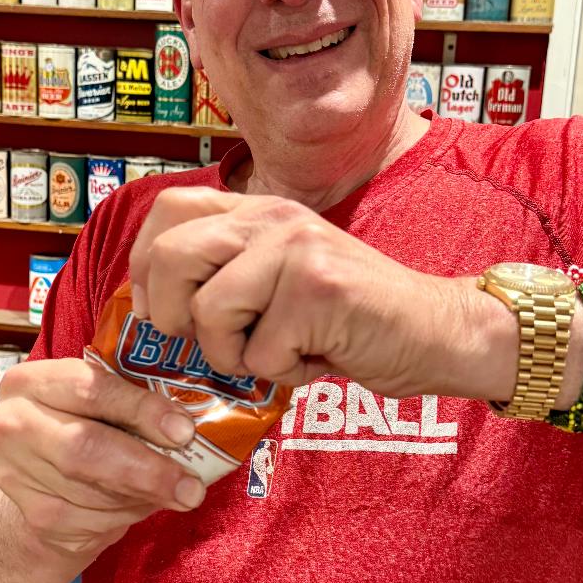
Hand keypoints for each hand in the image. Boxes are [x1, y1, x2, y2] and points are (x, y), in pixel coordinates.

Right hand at [0, 357, 205, 556]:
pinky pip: (91, 520)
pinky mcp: (33, 514)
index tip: (184, 431)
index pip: (91, 388)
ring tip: (177, 492)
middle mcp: (11, 423)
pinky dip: (128, 514)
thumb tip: (192, 425)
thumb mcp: (99, 401)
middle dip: (146, 469)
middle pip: (85, 447)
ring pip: (92, 491)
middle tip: (192, 487)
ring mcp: (15, 473)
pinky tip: (144, 504)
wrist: (37, 477)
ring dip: (144, 495)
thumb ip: (133, 401)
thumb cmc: (84, 424)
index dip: (141, 409)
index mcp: (32, 380)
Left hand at [128, 186, 453, 395]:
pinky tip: (318, 358)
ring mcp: (296, 250)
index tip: (157, 309)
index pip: (169, 209)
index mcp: (260, 210)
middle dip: (172, 317)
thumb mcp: (282, 279)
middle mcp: (274, 219)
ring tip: (278, 352)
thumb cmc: (352, 320)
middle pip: (172, 257)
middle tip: (214, 343)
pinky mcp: (318, 290)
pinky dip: (283, 374)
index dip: (145, 265)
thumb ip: (229, 275)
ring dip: (234, 356)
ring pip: (208, 312)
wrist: (437, 332)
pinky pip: (258, 352)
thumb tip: (151, 308)